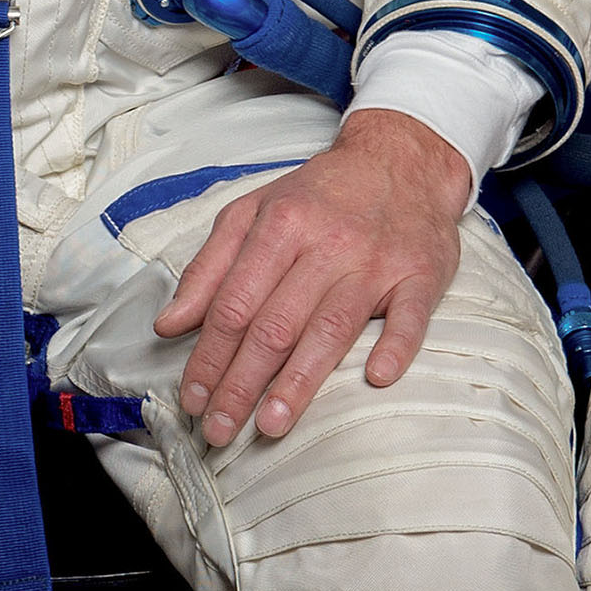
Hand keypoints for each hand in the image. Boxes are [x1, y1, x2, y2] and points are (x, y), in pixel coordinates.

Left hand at [151, 107, 465, 445]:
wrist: (401, 161)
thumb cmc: (319, 195)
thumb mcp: (252, 211)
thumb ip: (209, 268)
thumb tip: (169, 324)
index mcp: (280, 226)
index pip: (234, 304)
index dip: (209, 356)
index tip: (192, 398)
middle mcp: (326, 244)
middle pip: (275, 325)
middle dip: (241, 384)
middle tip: (219, 430)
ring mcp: (376, 261)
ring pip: (332, 329)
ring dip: (300, 382)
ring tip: (271, 425)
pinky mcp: (420, 275)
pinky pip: (410, 316)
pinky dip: (395, 347)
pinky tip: (376, 378)